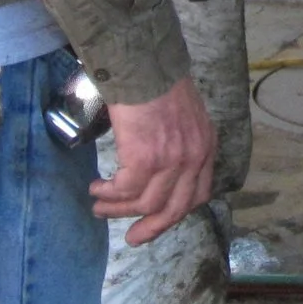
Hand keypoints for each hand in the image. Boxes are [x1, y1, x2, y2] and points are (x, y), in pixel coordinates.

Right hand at [93, 77, 215, 244]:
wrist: (144, 64)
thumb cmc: (158, 84)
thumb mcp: (185, 116)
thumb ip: (182, 142)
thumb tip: (162, 167)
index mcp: (205, 147)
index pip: (198, 194)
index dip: (176, 213)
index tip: (158, 222)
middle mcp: (194, 157)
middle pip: (175, 209)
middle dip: (152, 228)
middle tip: (133, 239)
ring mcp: (172, 160)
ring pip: (145, 203)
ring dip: (118, 209)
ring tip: (100, 206)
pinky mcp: (146, 159)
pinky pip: (125, 190)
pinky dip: (108, 194)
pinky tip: (97, 189)